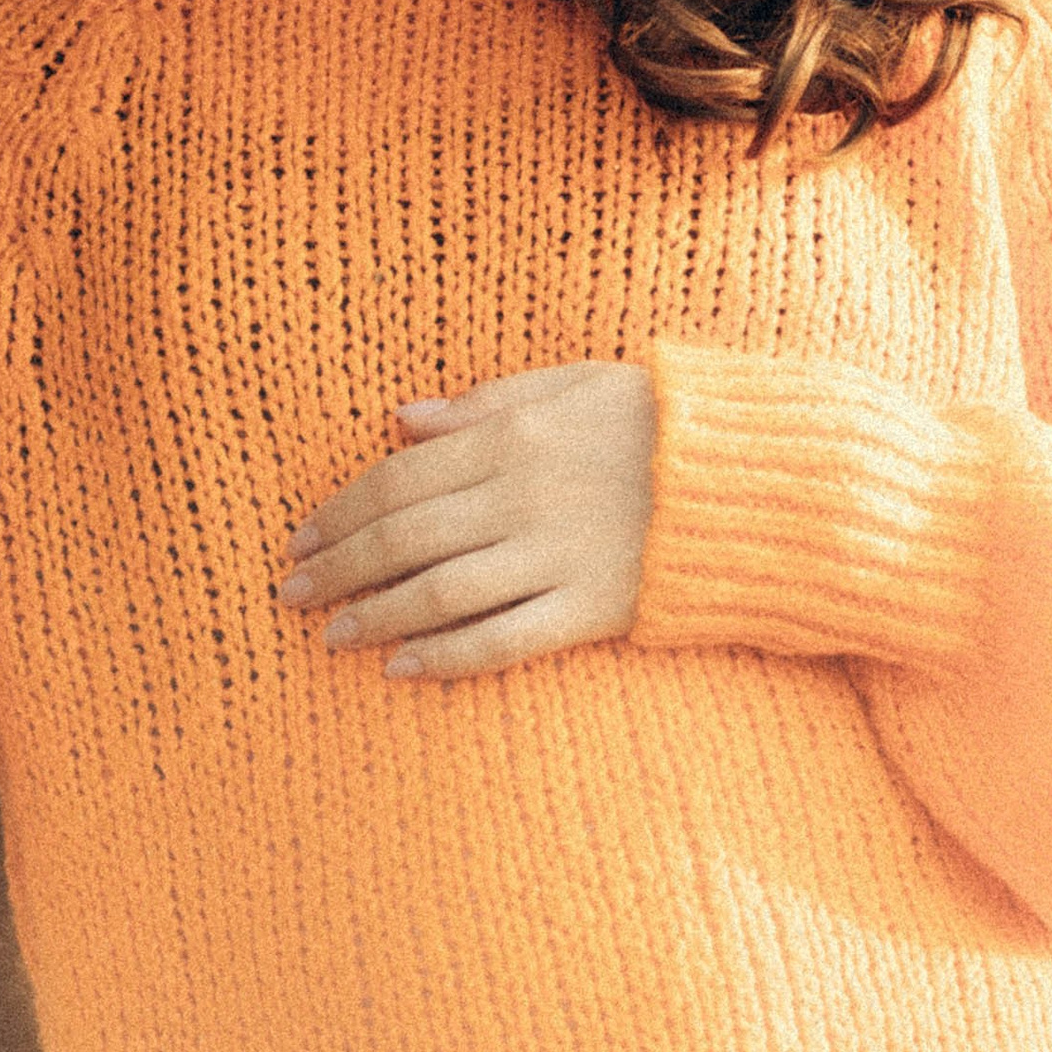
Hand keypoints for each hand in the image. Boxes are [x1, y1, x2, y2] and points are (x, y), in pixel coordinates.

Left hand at [279, 362, 657, 680]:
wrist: (759, 476)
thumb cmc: (661, 420)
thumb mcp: (572, 383)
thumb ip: (482, 401)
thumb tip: (398, 420)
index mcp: (514, 434)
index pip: (399, 477)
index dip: (341, 512)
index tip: (302, 539)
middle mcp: (523, 494)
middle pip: (405, 537)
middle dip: (339, 569)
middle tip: (292, 595)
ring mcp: (557, 554)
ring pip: (440, 591)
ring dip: (376, 616)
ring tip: (333, 636)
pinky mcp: (592, 607)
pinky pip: (503, 639)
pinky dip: (446, 657)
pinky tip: (403, 669)